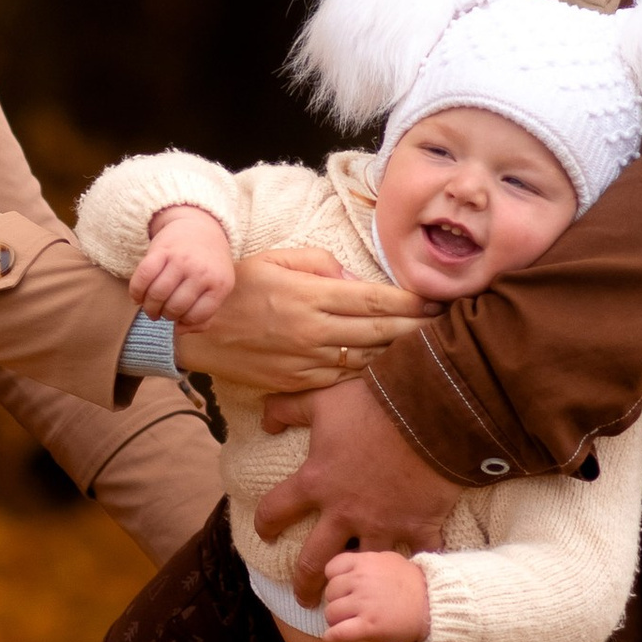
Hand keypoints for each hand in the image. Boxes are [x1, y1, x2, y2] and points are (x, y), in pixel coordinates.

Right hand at [129, 205, 238, 330]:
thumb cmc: (208, 264)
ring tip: (149, 307)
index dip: (183, 321)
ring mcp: (181, 260)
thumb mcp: (218, 287)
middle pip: (174, 307)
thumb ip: (205, 314)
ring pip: (157, 295)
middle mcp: (202, 272)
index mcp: (220, 284)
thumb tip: (180, 330)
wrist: (201, 226)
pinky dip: (136, 292)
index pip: (196, 316)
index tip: (178, 318)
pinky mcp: (161, 250)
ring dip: (149, 307)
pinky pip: (143, 277)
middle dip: (164, 315)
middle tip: (161, 313)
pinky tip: (137, 297)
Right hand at [192, 248, 430, 393]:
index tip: (436, 300)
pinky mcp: (298, 382)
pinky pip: (345, 378)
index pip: (376, 300)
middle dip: (418, 329)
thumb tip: (357, 280)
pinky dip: (370, 373)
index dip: (411, 302)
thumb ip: (321, 263)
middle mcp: (313, 330)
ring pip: (368, 359)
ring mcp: (307, 360)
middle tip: (446, 326)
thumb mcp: (275, 259)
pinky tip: (389, 369)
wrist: (194, 331)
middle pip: (382, 332)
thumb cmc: (236, 288)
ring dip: (400, 354)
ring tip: (428, 348)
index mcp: (310, 294)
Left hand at [254, 375, 462, 601]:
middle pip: (313, 560)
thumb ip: (288, 408)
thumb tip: (265, 420)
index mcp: (317, 482)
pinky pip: (421, 556)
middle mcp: (344, 513)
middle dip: (305, 582)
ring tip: (355, 600)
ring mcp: (382, 524)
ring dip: (356, 585)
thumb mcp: (322, 400)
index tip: (265, 533)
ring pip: (362, 568)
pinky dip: (421, 568)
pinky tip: (418, 581)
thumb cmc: (372, 406)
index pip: (276, 510)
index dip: (266, 523)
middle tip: (305, 597)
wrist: (429, 413)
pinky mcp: (418, 526)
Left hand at [323, 547, 432, 641]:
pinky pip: (338, 633)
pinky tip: (333, 639)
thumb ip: (368, 562)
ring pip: (331, 613)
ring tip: (346, 623)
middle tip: (349, 609)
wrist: (435, 604)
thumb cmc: (415, 583)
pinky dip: (332, 638)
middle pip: (330, 592)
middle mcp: (361, 580)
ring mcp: (364, 604)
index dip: (335, 580)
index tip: (344, 589)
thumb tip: (352, 567)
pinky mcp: (368, 626)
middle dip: (337, 601)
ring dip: (336, 621)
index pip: (332, 568)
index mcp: (365, 562)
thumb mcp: (390, 560)